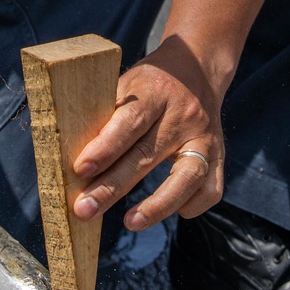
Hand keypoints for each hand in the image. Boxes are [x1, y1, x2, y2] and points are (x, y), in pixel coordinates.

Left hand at [71, 36, 223, 230]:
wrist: (197, 68)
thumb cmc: (150, 83)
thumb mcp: (127, 83)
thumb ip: (106, 113)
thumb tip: (70, 151)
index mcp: (156, 92)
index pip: (129, 121)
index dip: (105, 147)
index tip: (80, 170)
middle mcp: (184, 115)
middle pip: (147, 155)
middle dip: (112, 187)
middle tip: (84, 209)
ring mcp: (205, 137)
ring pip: (186, 177)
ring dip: (158, 205)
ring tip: (130, 222)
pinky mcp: (219, 156)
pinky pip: (210, 189)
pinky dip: (189, 205)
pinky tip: (165, 211)